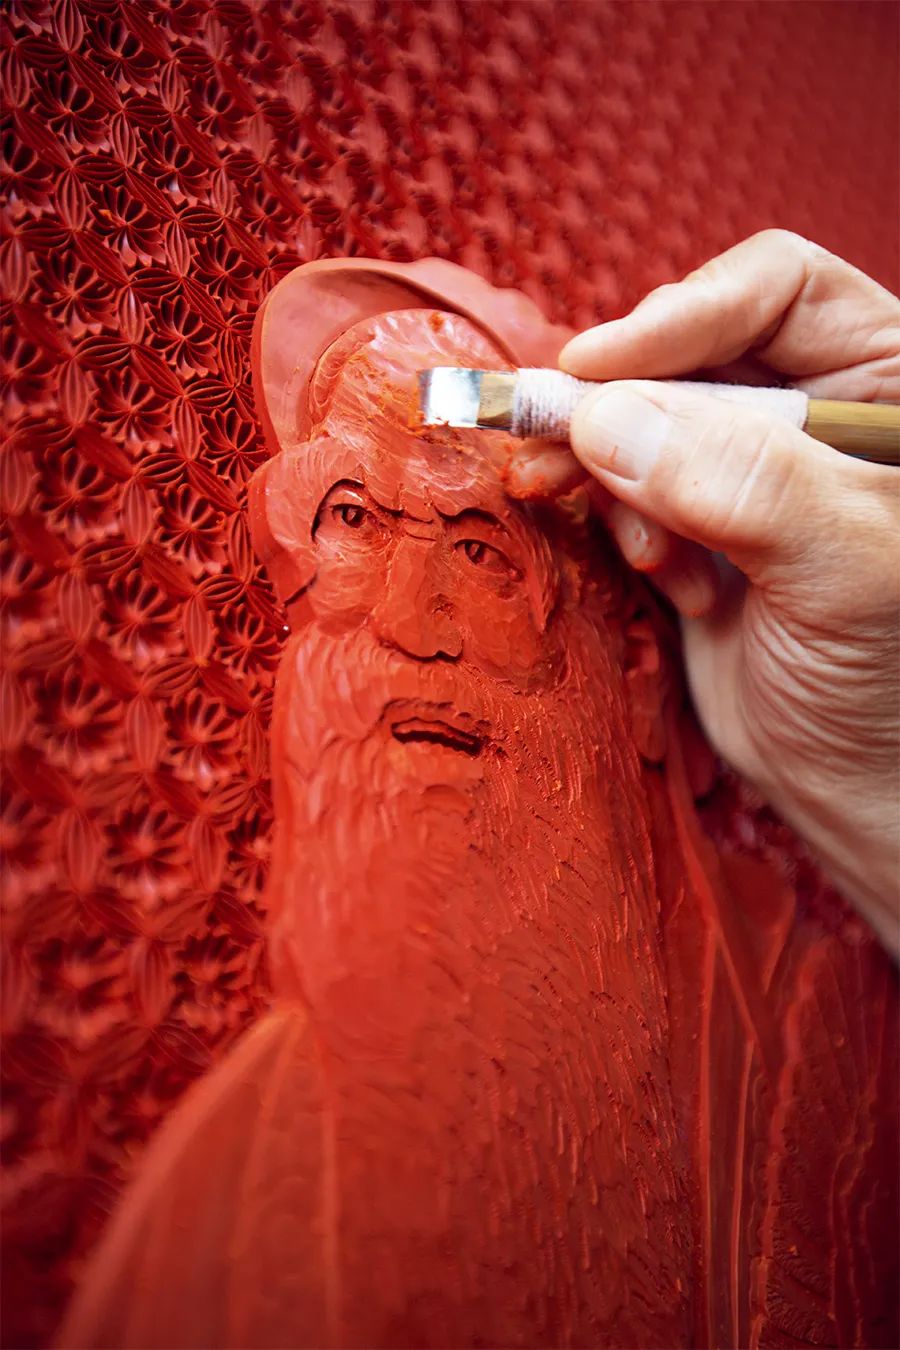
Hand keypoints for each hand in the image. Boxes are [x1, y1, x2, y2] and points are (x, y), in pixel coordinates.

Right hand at [510, 231, 899, 954]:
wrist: (851, 782)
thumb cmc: (889, 680)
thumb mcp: (842, 570)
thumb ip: (740, 483)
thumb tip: (608, 417)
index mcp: (887, 383)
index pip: (779, 290)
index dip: (684, 316)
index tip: (598, 368)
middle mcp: (815, 409)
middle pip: (691, 349)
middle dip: (623, 403)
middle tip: (552, 441)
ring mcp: (747, 466)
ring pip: (642, 416)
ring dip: (605, 466)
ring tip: (617, 531)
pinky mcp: (694, 521)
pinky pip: (623, 483)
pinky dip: (615, 519)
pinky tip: (664, 577)